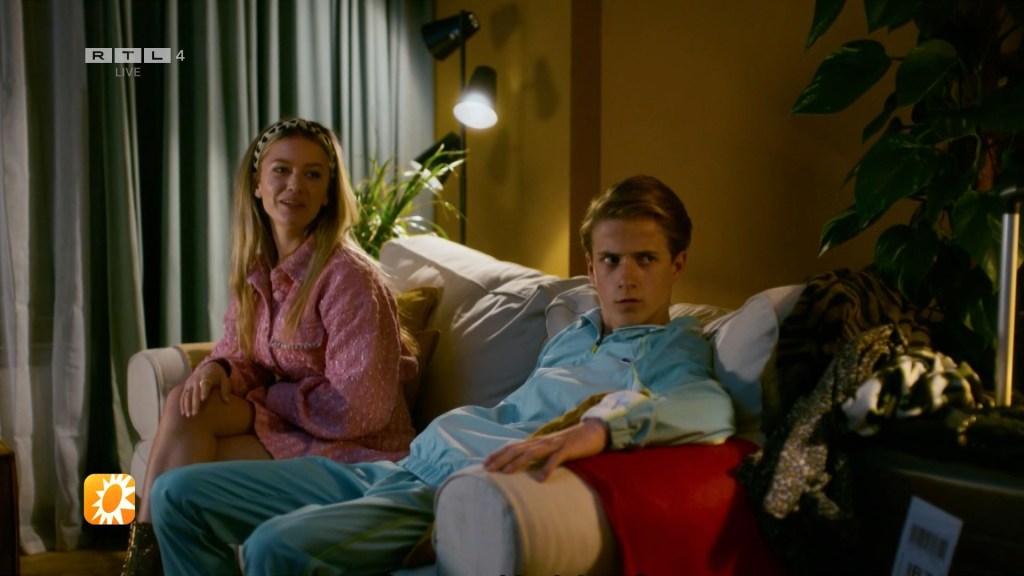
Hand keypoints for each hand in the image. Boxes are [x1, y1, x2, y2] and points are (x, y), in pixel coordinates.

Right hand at [180, 362, 230, 417]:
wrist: (209, 365)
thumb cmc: (218, 375)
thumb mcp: (224, 380)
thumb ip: (224, 390)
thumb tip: (227, 402)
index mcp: (207, 377)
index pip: (205, 384)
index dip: (204, 391)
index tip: (203, 399)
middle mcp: (196, 380)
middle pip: (195, 392)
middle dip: (194, 403)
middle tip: (195, 414)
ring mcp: (190, 383)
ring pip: (187, 395)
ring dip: (186, 405)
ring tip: (188, 415)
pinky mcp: (186, 386)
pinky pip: (183, 395)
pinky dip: (182, 404)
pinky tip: (183, 413)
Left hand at [484, 419, 608, 480]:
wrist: (593, 432)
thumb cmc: (571, 443)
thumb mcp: (551, 448)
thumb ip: (538, 455)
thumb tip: (523, 466)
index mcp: (537, 442)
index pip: (513, 446)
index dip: (498, 454)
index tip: (485, 464)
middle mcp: (542, 441)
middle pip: (517, 449)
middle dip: (501, 459)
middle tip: (488, 470)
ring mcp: (555, 444)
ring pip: (532, 452)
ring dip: (518, 463)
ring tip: (506, 473)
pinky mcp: (568, 449)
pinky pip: (557, 458)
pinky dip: (548, 467)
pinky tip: (542, 478)